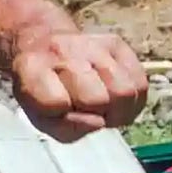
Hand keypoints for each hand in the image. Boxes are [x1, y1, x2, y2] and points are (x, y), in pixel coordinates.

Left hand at [12, 30, 148, 142]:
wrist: (43, 46)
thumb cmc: (42, 89)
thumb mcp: (39, 116)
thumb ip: (65, 129)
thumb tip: (98, 122)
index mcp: (32, 69)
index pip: (57, 103)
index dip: (66, 118)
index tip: (63, 113)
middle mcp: (63, 51)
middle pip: (97, 98)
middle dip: (97, 114)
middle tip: (88, 111)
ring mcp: (92, 45)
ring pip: (125, 91)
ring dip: (118, 109)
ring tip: (105, 107)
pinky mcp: (115, 44)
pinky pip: (139, 82)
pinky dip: (133, 100)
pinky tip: (116, 99)